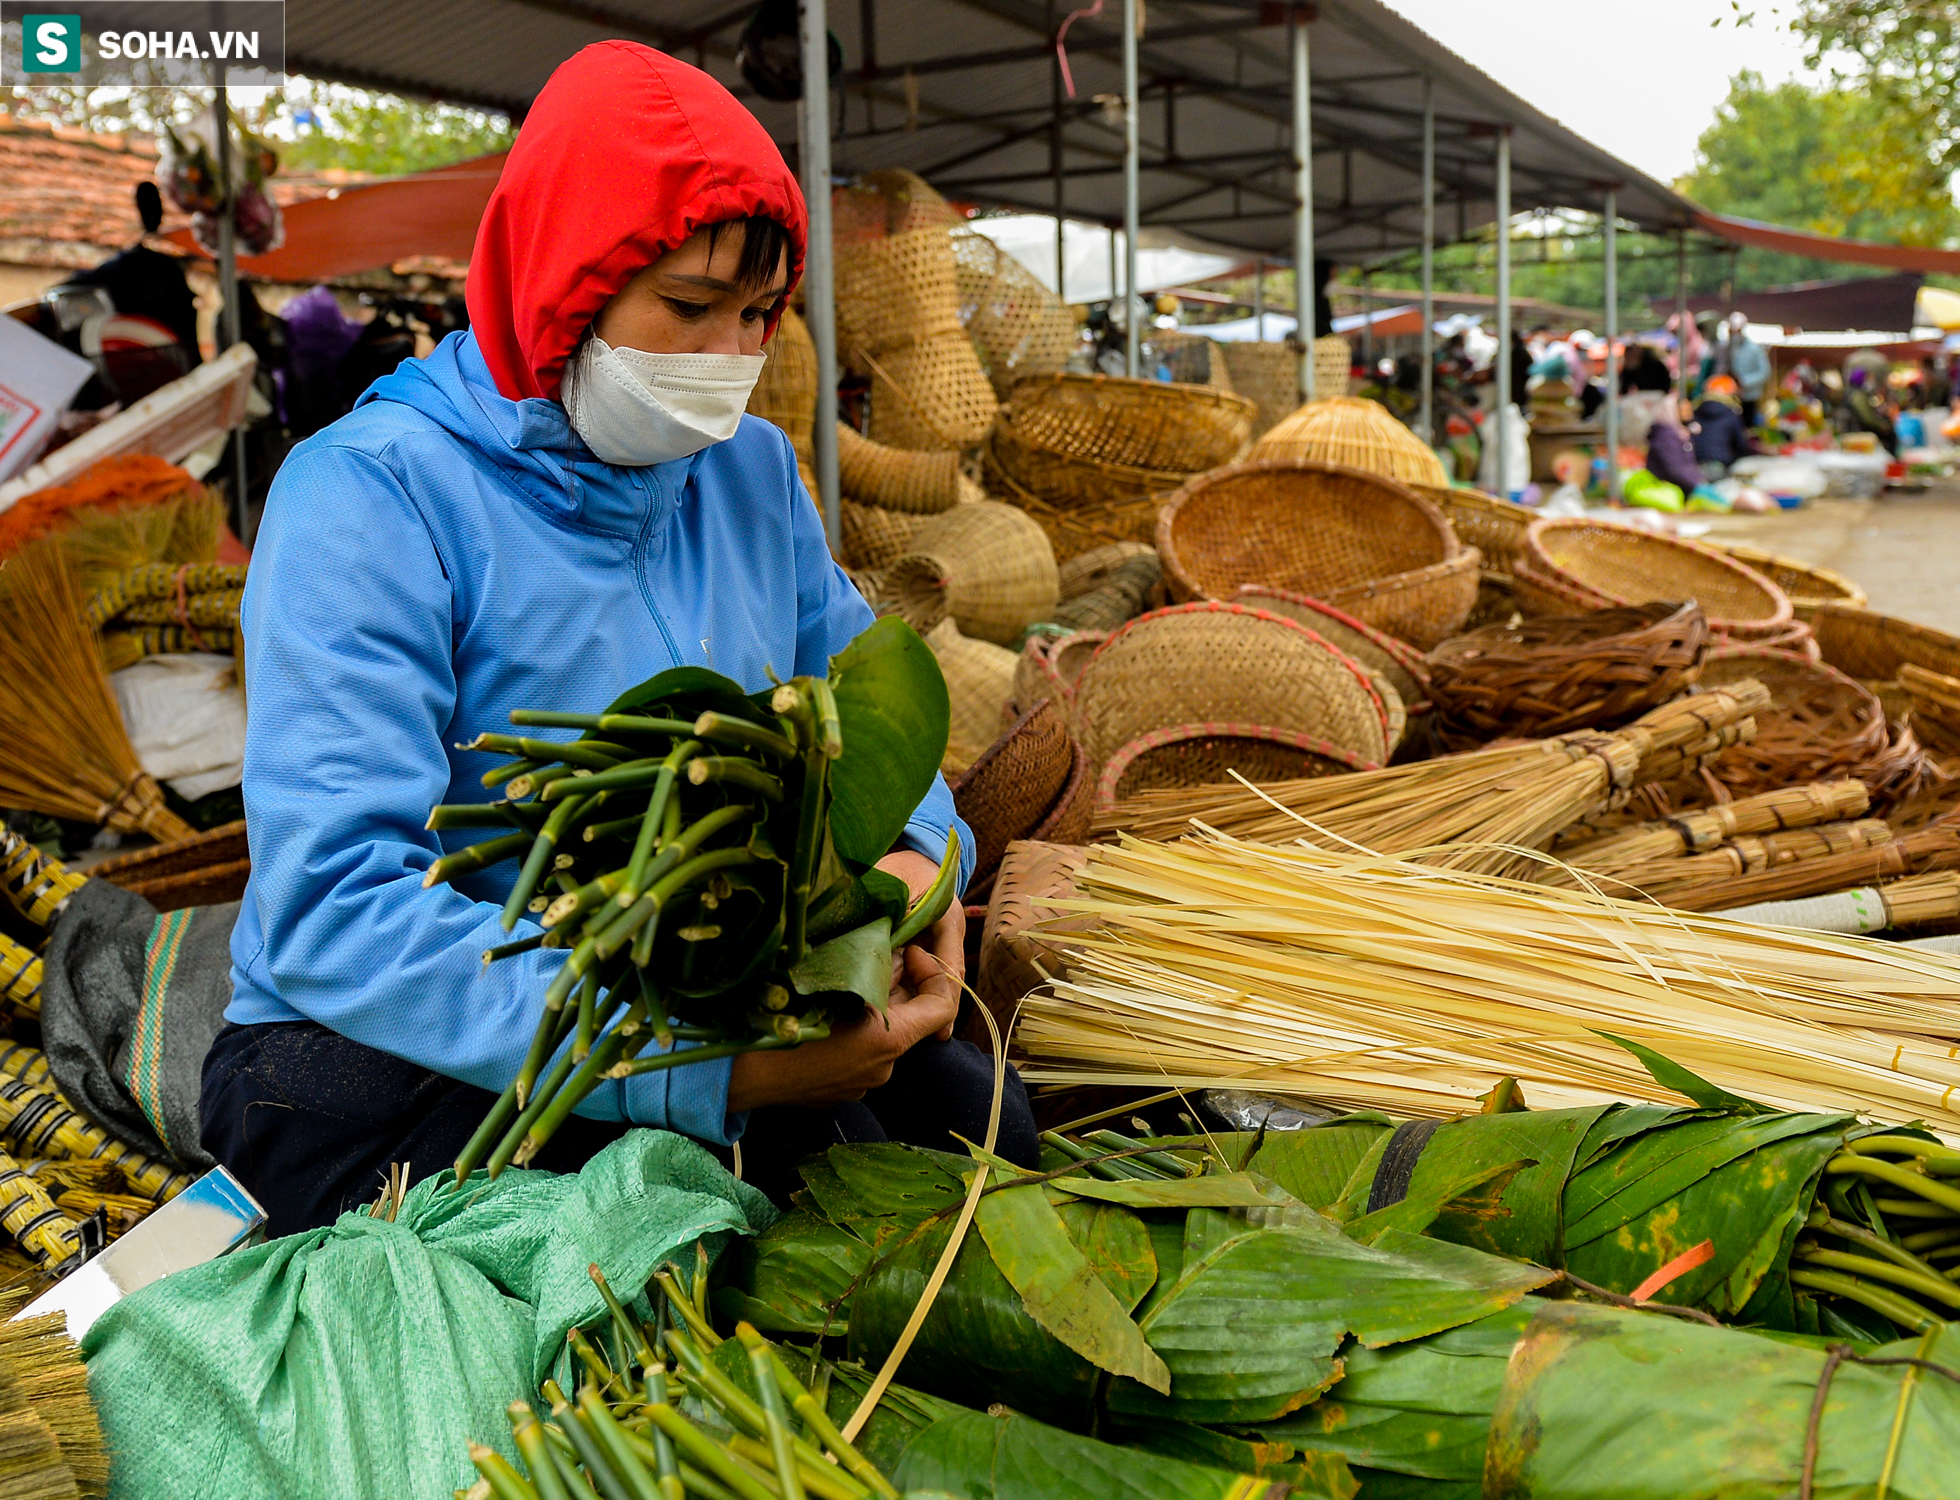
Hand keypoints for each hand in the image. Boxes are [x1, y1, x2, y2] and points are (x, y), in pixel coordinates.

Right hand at [725, 847, 964, 1112]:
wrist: (736, 1073)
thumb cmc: (782, 1018)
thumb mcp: (830, 977)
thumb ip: (869, 960)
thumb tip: (893, 941)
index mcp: (888, 1040)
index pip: (941, 1005)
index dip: (934, 972)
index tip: (910, 950)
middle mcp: (883, 1068)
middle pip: (909, 1019)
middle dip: (897, 984)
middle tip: (871, 954)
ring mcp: (862, 1084)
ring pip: (882, 1036)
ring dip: (874, 1006)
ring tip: (844, 980)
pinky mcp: (840, 1092)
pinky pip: (859, 1055)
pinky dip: (854, 1030)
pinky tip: (825, 1013)